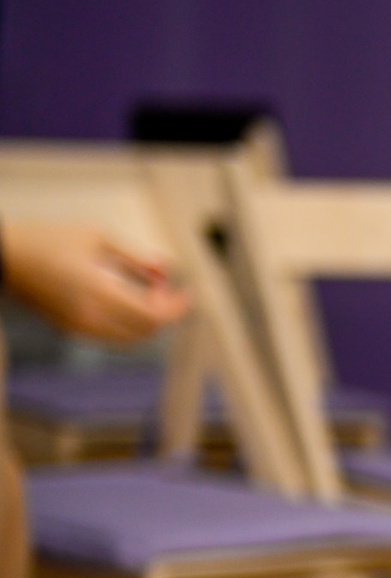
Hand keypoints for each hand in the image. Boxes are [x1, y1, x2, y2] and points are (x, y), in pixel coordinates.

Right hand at [3, 220, 189, 342]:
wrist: (6, 257)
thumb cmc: (50, 239)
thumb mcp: (97, 238)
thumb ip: (135, 257)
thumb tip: (166, 268)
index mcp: (99, 292)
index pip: (153, 317)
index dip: (176, 309)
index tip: (186, 293)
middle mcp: (91, 317)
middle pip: (147, 331)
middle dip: (164, 312)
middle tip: (164, 287)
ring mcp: (80, 328)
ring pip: (131, 338)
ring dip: (148, 320)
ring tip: (148, 291)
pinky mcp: (72, 330)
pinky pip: (113, 336)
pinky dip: (130, 323)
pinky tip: (127, 299)